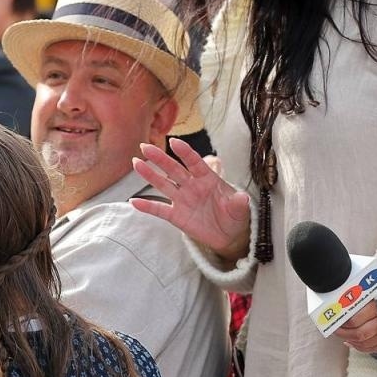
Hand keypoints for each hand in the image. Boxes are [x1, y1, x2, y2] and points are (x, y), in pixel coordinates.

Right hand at [131, 139, 251, 264]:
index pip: (194, 162)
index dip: (185, 152)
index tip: (174, 142)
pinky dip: (147, 206)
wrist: (228, 235)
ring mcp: (183, 200)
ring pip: (164, 185)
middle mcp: (192, 186)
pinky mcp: (177, 216)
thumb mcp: (240, 210)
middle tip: (145, 146)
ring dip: (150, 175)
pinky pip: (160, 210)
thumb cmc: (234, 215)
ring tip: (136, 163)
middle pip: (174, 169)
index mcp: (208, 179)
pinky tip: (134, 202)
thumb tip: (242, 198)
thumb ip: (238, 203)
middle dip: (160, 158)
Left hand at [336, 300, 376, 355]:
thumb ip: (361, 295)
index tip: (336, 320)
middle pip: (360, 333)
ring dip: (352, 341)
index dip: (344, 323)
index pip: (356, 320)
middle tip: (336, 330)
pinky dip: (361, 347)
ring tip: (344, 336)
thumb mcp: (376, 289)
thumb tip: (342, 302)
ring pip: (366, 343)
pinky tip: (353, 342)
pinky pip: (374, 349)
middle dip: (345, 334)